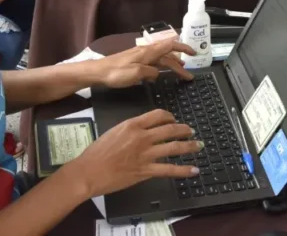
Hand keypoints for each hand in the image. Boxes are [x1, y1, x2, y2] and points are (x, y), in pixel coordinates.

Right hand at [67, 109, 201, 197]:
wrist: (89, 171)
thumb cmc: (97, 152)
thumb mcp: (114, 132)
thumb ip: (130, 130)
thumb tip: (142, 131)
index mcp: (133, 125)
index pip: (158, 115)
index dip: (170, 117)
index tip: (174, 120)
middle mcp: (142, 137)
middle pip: (170, 129)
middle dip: (184, 130)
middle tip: (191, 131)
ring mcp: (145, 154)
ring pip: (173, 147)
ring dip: (189, 146)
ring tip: (198, 145)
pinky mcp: (145, 171)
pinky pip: (169, 169)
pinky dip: (184, 170)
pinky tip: (194, 170)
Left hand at [97, 39, 195, 88]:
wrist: (98, 72)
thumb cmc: (116, 72)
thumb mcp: (135, 74)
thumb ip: (150, 73)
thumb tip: (158, 74)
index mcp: (148, 52)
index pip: (170, 45)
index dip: (183, 48)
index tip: (194, 53)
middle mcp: (146, 52)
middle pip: (167, 55)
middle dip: (180, 64)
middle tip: (189, 76)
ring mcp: (141, 56)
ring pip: (161, 59)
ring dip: (172, 65)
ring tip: (180, 72)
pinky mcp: (136, 62)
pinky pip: (153, 63)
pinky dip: (161, 68)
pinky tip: (161, 75)